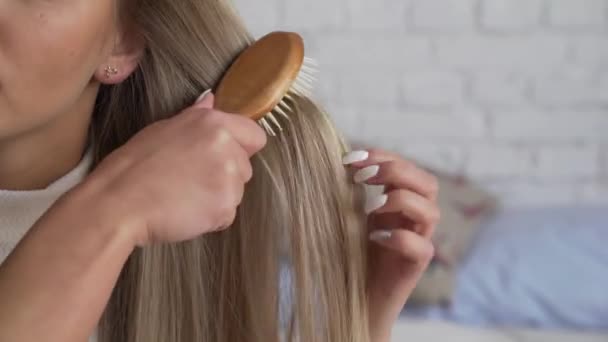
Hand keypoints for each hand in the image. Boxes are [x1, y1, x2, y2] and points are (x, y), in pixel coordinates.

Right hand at [82, 91, 266, 245]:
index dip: (242, 148)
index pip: (255, 135)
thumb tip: (211, 98)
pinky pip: (227, 215)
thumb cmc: (134, 166)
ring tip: (184, 196)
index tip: (221, 158)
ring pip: (237, 192)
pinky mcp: (225, 207)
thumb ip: (196, 116)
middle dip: (226, 176)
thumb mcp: (163, 128)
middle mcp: (227, 148)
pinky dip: (211, 218)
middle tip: (190, 180)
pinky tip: (185, 212)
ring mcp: (229, 179)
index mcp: (213, 124)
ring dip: (218, 198)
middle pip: (246, 167)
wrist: (119, 202)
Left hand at [343, 149, 439, 340]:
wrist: (354, 298)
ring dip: (400, 200)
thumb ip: (351, 192)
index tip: (350, 158)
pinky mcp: (415, 267)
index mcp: (400, 202)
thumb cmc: (350, 255)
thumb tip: (339, 162)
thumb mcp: (348, 216)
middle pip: (428, 183)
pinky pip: (421, 247)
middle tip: (363, 176)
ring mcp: (418, 242)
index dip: (382, 156)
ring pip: (431, 211)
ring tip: (369, 208)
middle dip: (396, 170)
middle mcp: (414, 219)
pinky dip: (399, 237)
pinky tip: (374, 237)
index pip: (406, 167)